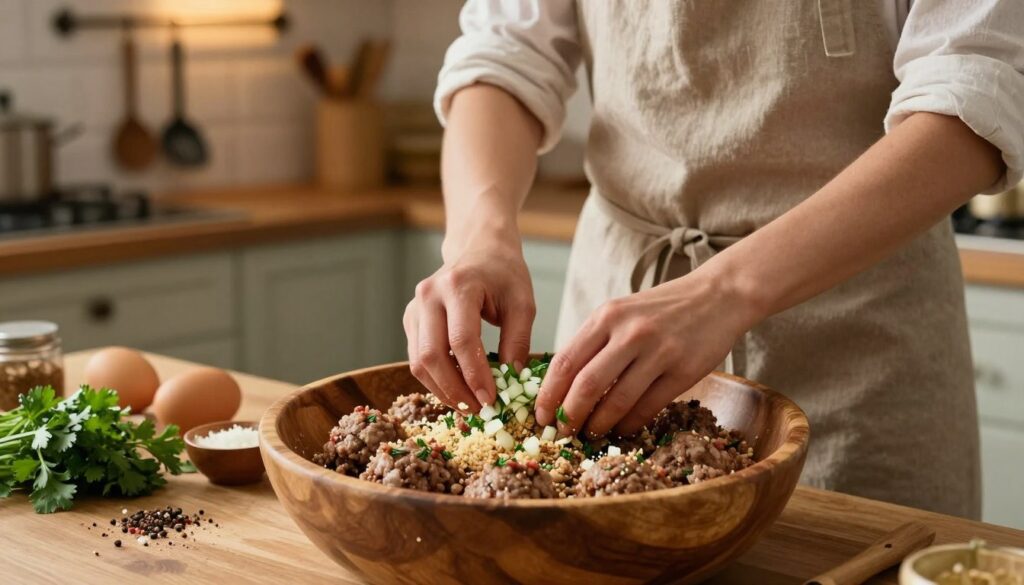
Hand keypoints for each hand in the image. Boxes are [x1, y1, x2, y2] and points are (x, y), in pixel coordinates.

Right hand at [404, 235, 535, 411]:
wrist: (479, 249)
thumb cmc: (504, 274)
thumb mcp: (523, 303)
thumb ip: (518, 341)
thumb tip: (511, 382)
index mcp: (459, 286)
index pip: (462, 340)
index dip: (475, 375)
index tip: (491, 400)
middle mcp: (429, 295)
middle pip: (432, 355)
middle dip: (454, 389)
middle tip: (478, 410)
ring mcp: (415, 307)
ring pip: (418, 361)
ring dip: (442, 390)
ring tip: (468, 405)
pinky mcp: (410, 319)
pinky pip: (417, 357)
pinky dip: (435, 379)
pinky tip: (457, 389)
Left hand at [535, 270, 758, 437]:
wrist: (717, 296)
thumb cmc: (661, 310)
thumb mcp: (621, 313)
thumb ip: (594, 342)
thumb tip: (562, 386)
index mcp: (607, 316)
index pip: (566, 360)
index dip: (549, 394)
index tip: (541, 416)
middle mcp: (630, 332)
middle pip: (586, 385)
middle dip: (569, 416)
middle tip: (562, 433)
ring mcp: (658, 351)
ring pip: (616, 401)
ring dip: (599, 425)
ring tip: (591, 435)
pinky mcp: (683, 371)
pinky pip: (648, 407)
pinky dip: (630, 424)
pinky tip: (621, 430)